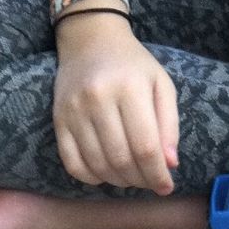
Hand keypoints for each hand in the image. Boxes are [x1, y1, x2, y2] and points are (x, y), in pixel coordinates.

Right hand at [53, 15, 178, 193]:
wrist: (90, 40)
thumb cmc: (132, 66)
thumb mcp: (160, 84)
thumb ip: (169, 124)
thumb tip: (169, 164)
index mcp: (129, 87)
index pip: (145, 147)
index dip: (157, 175)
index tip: (166, 188)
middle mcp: (98, 98)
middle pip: (121, 160)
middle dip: (140, 180)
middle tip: (149, 181)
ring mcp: (74, 111)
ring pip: (99, 166)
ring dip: (118, 181)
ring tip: (130, 176)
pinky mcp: (59, 121)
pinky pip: (73, 165)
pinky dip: (92, 178)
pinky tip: (106, 173)